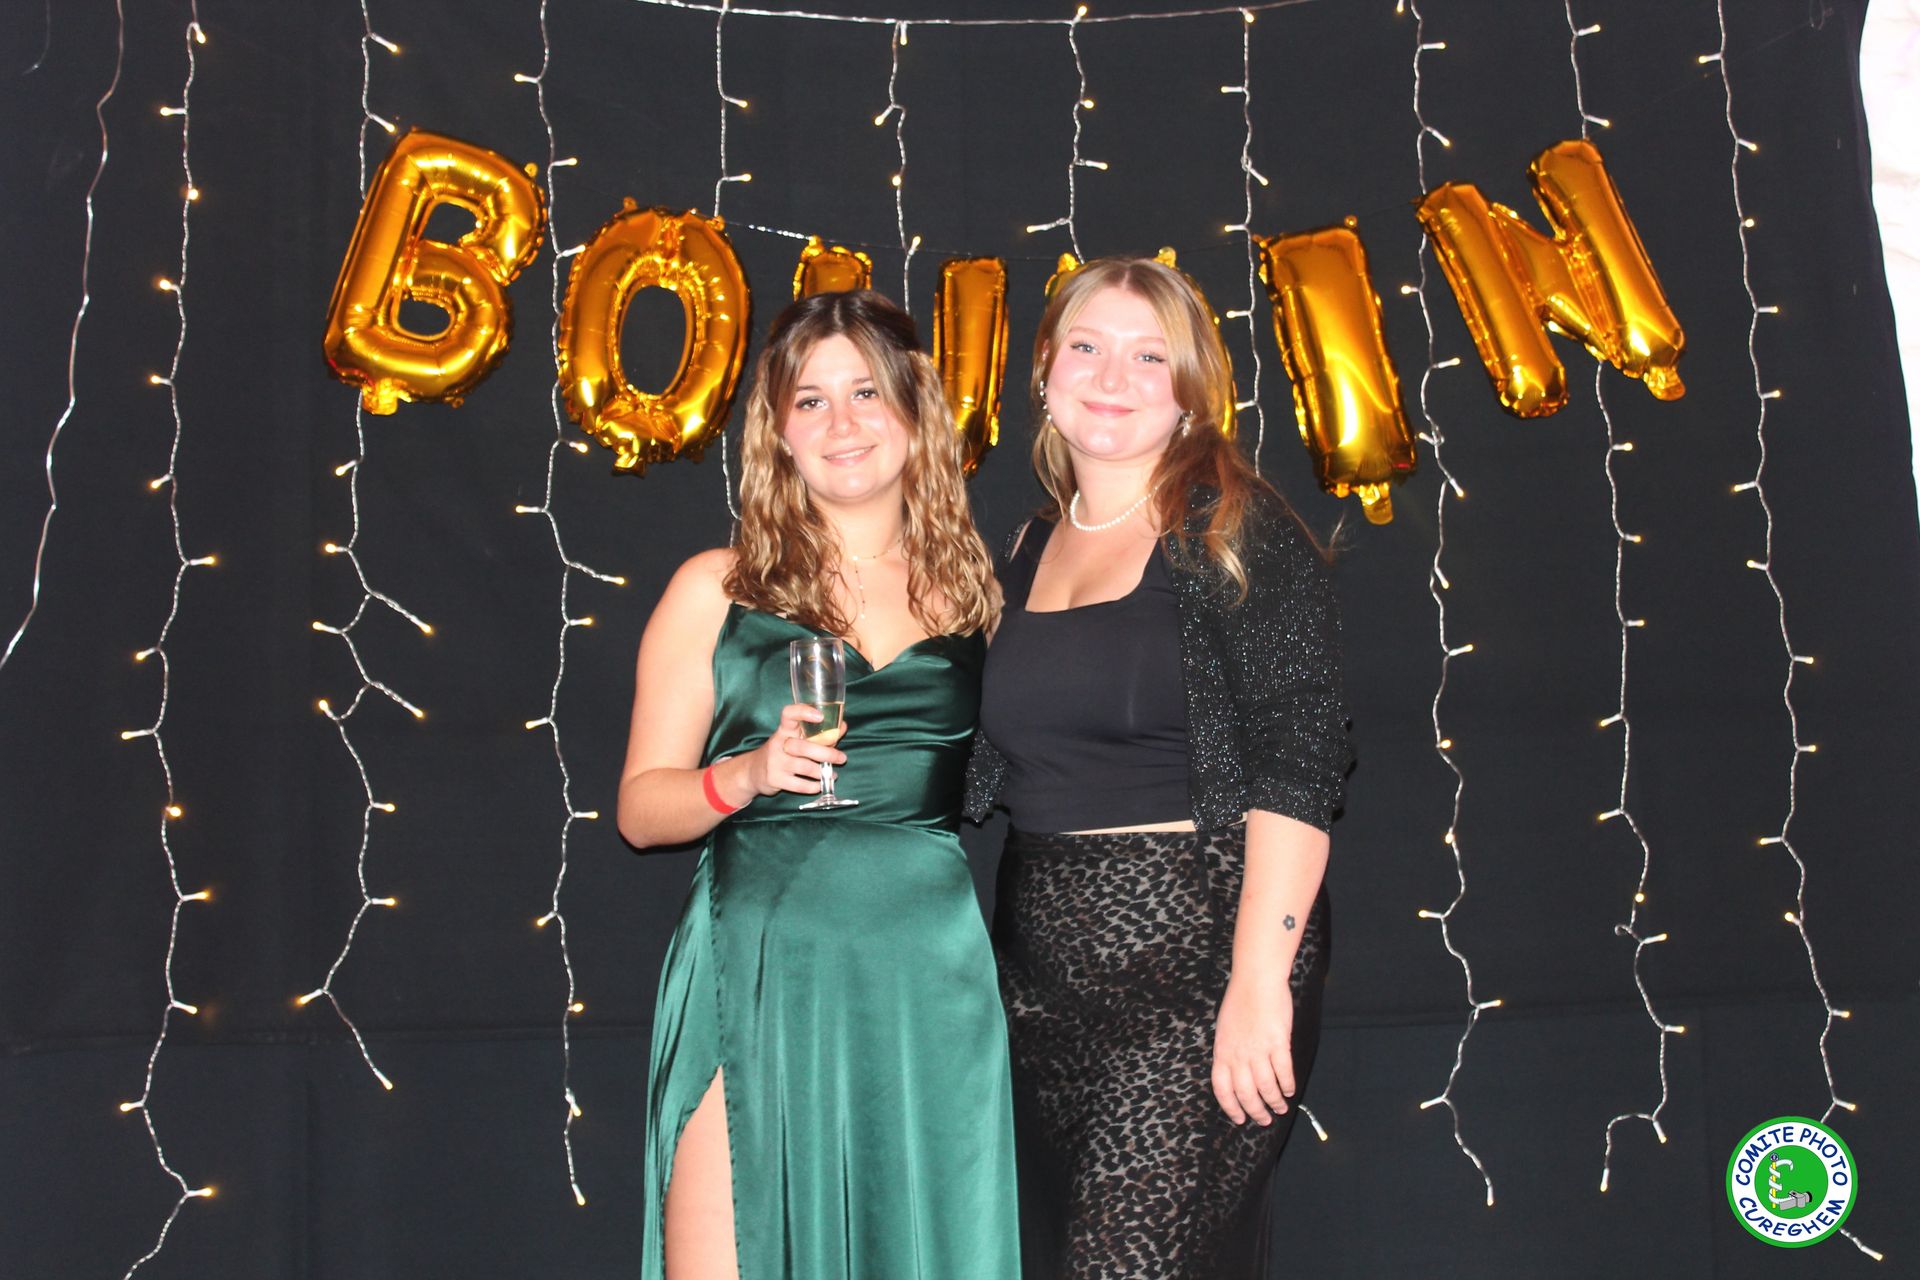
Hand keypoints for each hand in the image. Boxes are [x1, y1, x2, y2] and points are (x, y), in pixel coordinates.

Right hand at [743, 703, 848, 795]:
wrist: (754, 771)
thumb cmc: (783, 752)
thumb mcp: (796, 739)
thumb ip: (819, 734)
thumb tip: (842, 726)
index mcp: (784, 729)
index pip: (789, 714)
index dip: (803, 712)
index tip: (820, 716)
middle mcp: (778, 743)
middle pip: (803, 746)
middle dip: (826, 753)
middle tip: (842, 758)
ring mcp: (775, 762)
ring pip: (803, 767)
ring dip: (822, 772)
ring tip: (832, 774)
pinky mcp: (775, 779)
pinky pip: (798, 785)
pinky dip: (813, 786)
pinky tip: (819, 785)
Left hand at [1210, 971, 1294, 1125]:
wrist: (1256, 980)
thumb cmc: (1240, 1001)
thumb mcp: (1224, 1029)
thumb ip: (1228, 1051)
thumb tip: (1234, 1072)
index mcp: (1222, 1052)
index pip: (1222, 1089)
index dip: (1231, 1107)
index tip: (1240, 1119)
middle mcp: (1238, 1055)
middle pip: (1246, 1094)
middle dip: (1256, 1111)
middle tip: (1265, 1120)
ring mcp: (1258, 1050)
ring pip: (1267, 1087)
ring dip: (1275, 1101)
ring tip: (1281, 1108)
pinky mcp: (1278, 1043)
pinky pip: (1284, 1072)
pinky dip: (1287, 1084)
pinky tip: (1290, 1090)